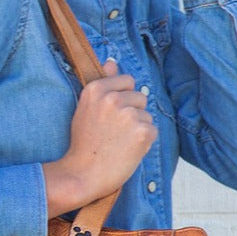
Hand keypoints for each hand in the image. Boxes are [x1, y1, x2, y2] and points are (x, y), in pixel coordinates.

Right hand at [43, 59, 156, 216]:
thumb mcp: (86, 107)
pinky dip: (144, 142)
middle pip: (140, 96)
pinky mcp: (142, 131)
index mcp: (96, 89)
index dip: (122, 97)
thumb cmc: (84, 143)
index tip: (111, 114)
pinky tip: (127, 150)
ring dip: (138, 128)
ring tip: (119, 142)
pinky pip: (153, 130)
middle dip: (133, 112)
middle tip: (114, 132)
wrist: (83, 174)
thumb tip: (112, 61)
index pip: (127, 80)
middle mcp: (112, 98)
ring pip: (147, 115)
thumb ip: (102, 82)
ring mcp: (128, 114)